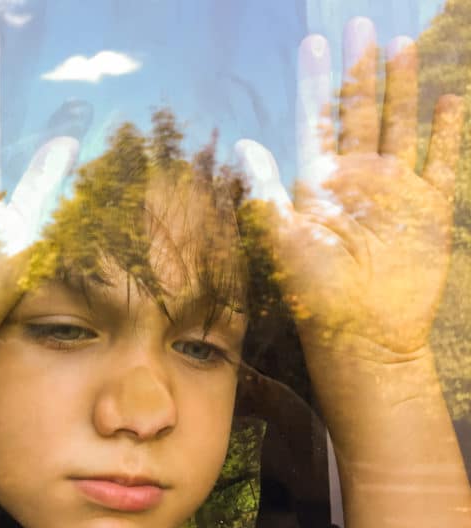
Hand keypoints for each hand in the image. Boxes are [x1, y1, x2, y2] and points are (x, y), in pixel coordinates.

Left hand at [235, 18, 464, 364]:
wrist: (365, 333)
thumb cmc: (316, 293)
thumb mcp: (285, 239)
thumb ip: (266, 191)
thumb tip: (244, 144)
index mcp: (320, 181)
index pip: (316, 119)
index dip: (315, 83)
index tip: (311, 45)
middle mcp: (357, 176)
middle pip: (359, 110)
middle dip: (358, 69)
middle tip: (357, 26)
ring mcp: (396, 188)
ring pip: (398, 123)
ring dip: (400, 86)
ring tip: (399, 45)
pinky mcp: (429, 206)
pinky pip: (442, 159)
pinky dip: (447, 132)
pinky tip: (448, 100)